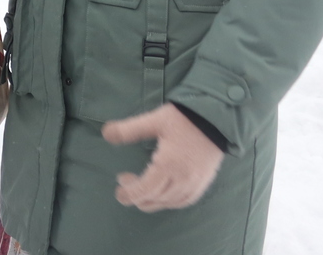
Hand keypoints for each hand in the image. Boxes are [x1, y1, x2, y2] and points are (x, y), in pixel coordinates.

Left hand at [102, 103, 224, 211]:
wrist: (217, 118)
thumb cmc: (183, 119)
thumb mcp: (153, 120)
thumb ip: (128, 129)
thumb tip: (105, 134)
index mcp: (168, 166)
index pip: (145, 190)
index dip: (129, 194)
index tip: (118, 192)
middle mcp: (182, 180)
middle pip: (156, 199)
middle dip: (137, 196)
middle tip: (124, 181)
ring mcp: (195, 183)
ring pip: (170, 203)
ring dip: (152, 200)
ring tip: (140, 189)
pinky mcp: (204, 182)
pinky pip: (184, 201)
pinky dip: (169, 202)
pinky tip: (162, 195)